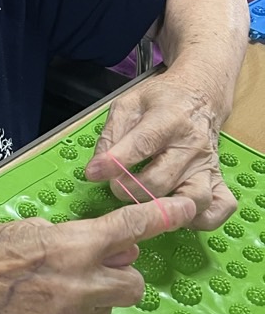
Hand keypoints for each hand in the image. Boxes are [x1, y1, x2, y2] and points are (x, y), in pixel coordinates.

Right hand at [0, 196, 195, 313]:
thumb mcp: (28, 229)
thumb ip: (76, 239)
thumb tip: (116, 252)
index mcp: (72, 246)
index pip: (131, 228)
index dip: (163, 217)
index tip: (186, 210)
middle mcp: (79, 286)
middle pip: (134, 285)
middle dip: (118, 277)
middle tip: (88, 272)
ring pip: (104, 311)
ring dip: (88, 301)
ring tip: (43, 295)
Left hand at [85, 75, 236, 230]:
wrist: (201, 94)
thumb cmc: (161, 101)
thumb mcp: (128, 104)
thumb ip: (110, 134)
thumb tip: (98, 167)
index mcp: (169, 119)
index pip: (142, 144)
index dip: (115, 162)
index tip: (94, 173)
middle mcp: (192, 144)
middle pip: (160, 181)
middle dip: (130, 189)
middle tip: (117, 185)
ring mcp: (208, 165)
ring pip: (191, 200)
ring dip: (164, 209)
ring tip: (145, 203)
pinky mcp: (218, 180)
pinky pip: (218, 209)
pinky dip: (201, 219)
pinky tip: (178, 213)